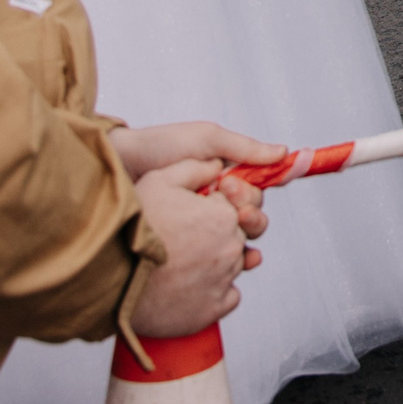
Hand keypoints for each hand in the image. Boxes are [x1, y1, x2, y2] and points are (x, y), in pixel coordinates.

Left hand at [112, 122, 279, 283]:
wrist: (118, 168)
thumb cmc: (158, 148)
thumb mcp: (206, 139)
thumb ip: (245, 149)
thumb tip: (284, 153)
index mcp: (224, 177)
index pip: (255, 192)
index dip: (253, 194)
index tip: (234, 189)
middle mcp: (215, 203)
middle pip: (250, 218)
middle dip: (250, 215)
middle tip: (233, 208)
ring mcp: (200, 226)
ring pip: (237, 240)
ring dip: (244, 238)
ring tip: (235, 234)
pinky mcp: (188, 246)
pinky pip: (217, 258)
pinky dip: (231, 262)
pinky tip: (237, 264)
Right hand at [131, 157, 262, 335]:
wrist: (110, 278)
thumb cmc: (133, 229)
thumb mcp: (159, 181)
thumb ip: (195, 168)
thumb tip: (217, 167)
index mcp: (224, 215)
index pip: (234, 205)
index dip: (213, 206)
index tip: (192, 213)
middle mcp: (231, 247)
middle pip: (236, 235)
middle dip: (217, 233)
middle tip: (186, 238)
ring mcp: (224, 280)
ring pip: (233, 265)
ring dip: (216, 261)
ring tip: (184, 262)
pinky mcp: (213, 309)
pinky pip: (229, 296)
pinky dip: (215, 290)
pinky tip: (193, 284)